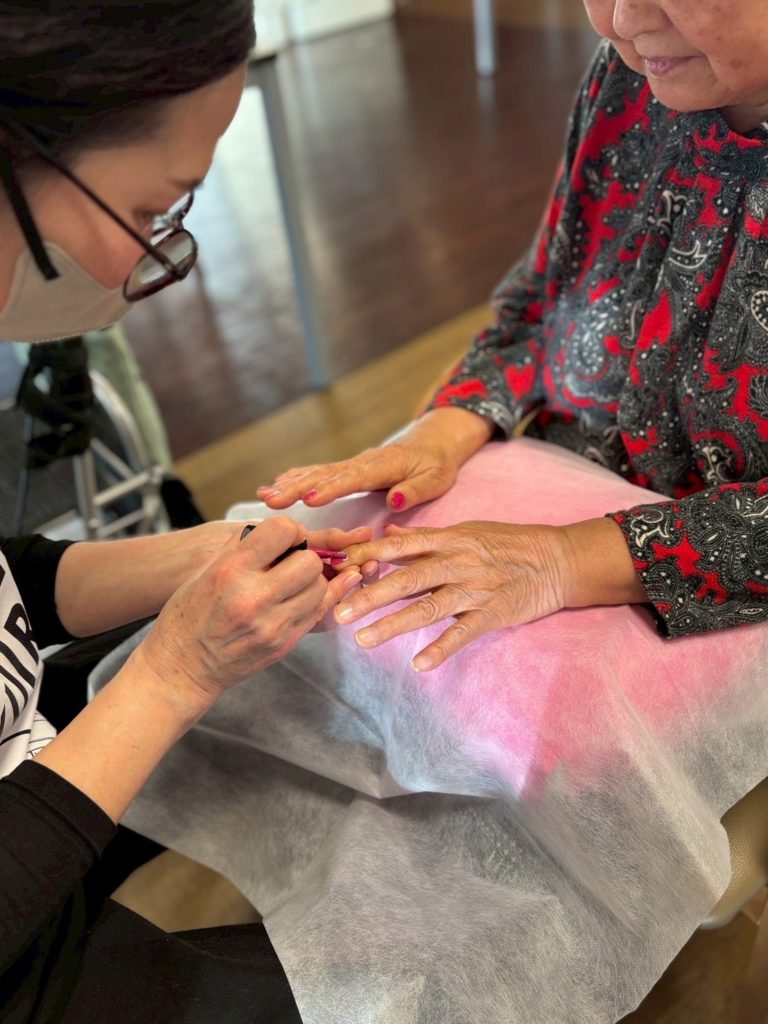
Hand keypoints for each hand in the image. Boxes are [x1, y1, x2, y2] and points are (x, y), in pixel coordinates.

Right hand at [133, 516, 362, 702]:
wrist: (182, 668)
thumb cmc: (188, 615)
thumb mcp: (204, 570)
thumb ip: (241, 545)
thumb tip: (280, 529)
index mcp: (230, 571)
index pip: (282, 531)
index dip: (290, 530)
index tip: (284, 539)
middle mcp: (253, 598)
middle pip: (310, 561)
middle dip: (305, 556)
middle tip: (290, 563)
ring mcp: (272, 626)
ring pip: (320, 587)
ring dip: (310, 581)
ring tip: (291, 584)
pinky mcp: (284, 645)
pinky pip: (318, 613)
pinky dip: (312, 601)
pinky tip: (297, 599)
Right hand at [256, 408, 493, 513]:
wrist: (434, 443)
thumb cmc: (437, 464)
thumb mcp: (437, 480)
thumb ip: (415, 490)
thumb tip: (394, 500)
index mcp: (383, 467)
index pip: (353, 478)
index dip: (330, 488)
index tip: (308, 499)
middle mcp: (362, 463)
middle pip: (325, 475)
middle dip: (297, 488)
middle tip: (272, 500)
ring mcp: (352, 465)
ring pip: (316, 473)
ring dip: (289, 484)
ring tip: (264, 495)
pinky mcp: (347, 470)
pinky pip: (317, 473)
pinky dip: (295, 477)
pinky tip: (274, 486)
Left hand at [334, 518, 646, 670]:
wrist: (558, 558)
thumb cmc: (509, 544)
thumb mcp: (466, 530)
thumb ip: (425, 535)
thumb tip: (388, 531)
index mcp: (448, 539)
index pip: (400, 546)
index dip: (367, 556)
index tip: (338, 569)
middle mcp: (458, 561)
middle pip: (407, 577)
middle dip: (371, 594)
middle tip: (339, 612)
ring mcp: (476, 587)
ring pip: (429, 605)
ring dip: (395, 623)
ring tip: (365, 639)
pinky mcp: (494, 611)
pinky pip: (464, 632)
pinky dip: (442, 648)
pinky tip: (420, 665)